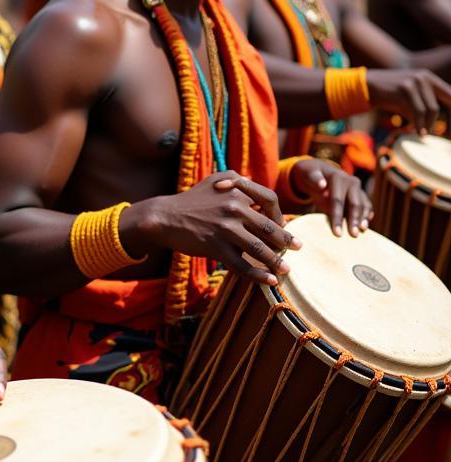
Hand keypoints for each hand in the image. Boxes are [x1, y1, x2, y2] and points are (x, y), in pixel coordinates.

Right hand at [121, 171, 299, 286]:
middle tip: (297, 248)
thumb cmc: (191, 199)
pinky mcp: (215, 246)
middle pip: (269, 226)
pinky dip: (258, 275)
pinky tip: (270, 282)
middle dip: (286, 240)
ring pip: (259, 248)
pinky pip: (241, 265)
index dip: (281, 214)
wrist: (164, 217)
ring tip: (286, 270)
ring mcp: (225, 228)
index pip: (270, 201)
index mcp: (236, 190)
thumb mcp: (214, 180)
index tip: (286, 226)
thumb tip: (254, 182)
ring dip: (276, 261)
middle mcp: (233, 207)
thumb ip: (236, 179)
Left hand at [289, 158, 372, 236]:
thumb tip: (322, 185)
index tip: (337, 233)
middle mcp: (351, 182)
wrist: (318, 171)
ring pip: (363, 205)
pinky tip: (365, 225)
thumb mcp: (307, 174)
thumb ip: (313, 179)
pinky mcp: (360, 194)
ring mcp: (357, 188)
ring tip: (361, 231)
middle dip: (353, 220)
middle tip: (353, 235)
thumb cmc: (310, 175)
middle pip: (354, 204)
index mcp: (338, 178)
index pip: (337, 201)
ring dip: (363, 219)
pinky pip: (366, 205)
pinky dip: (367, 215)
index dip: (337, 217)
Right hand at [366, 69, 450, 134]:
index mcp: (430, 79)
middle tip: (448, 136)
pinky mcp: (405, 88)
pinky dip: (420, 124)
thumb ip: (424, 108)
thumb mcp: (409, 100)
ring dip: (429, 125)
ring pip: (432, 109)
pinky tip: (419, 133)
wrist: (365, 86)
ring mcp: (416, 81)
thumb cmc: (389, 96)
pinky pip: (418, 111)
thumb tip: (434, 128)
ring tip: (423, 134)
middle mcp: (426, 77)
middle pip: (449, 101)